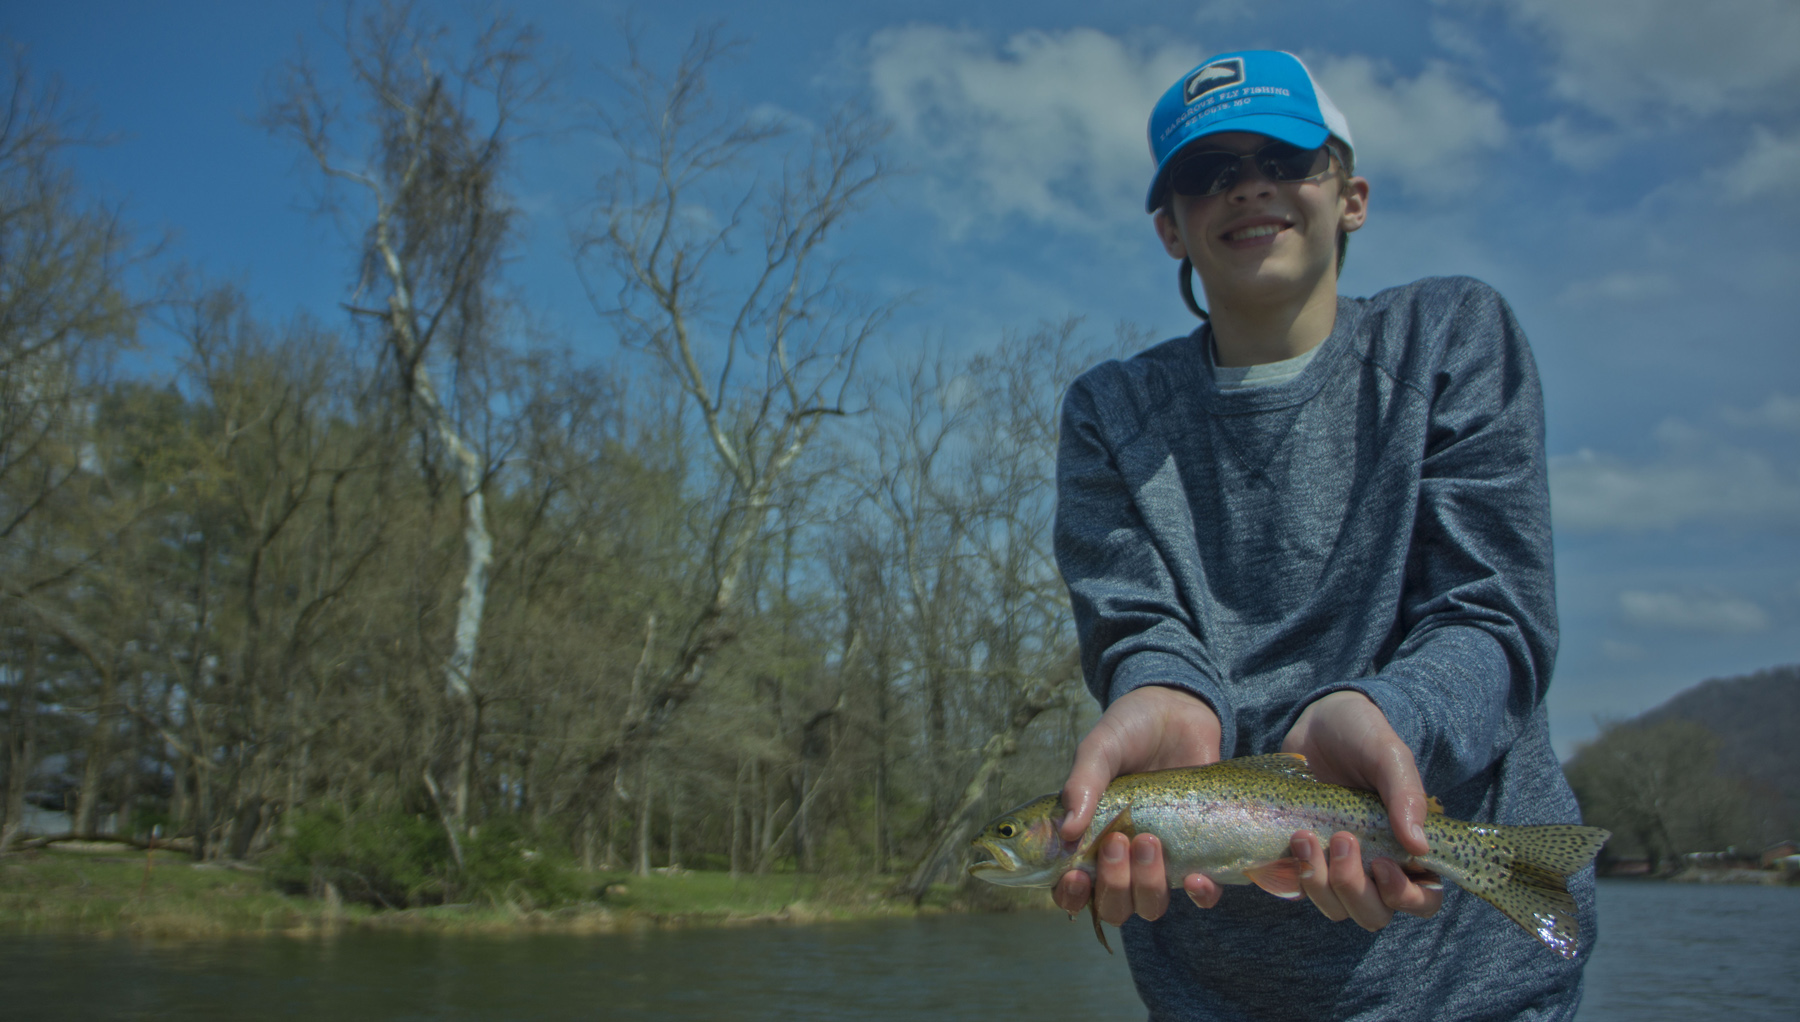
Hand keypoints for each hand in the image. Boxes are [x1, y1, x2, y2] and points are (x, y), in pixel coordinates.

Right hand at [1053, 685, 1221, 922]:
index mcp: (1088, 837)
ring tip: (1150, 842)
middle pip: (1113, 905)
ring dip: (1148, 885)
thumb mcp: (1100, 748)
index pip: (1072, 888)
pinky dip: (1201, 894)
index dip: (1070, 895)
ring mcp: (1161, 857)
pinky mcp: (1199, 851)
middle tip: (1119, 841)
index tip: (1076, 876)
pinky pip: (1202, 893)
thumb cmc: (1130, 729)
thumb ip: (1083, 784)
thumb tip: (1068, 831)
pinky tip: (1198, 877)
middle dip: (1114, 884)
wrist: (1180, 709)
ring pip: (1151, 904)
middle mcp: (1123, 857)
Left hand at [1281, 690, 1443, 929]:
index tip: (1381, 864)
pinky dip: (1292, 875)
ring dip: (1319, 882)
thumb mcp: (1388, 755)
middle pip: (1373, 914)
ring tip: (1304, 835)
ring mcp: (1336, 865)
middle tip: (1341, 840)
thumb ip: (1406, 793)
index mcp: (1409, 849)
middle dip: (1354, 888)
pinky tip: (1290, 840)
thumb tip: (1420, 846)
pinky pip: (1298, 889)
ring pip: (1335, 907)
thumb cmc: (1362, 736)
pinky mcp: (1302, 859)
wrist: (1315, 721)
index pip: (1423, 900)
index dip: (1406, 897)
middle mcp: (1375, 866)